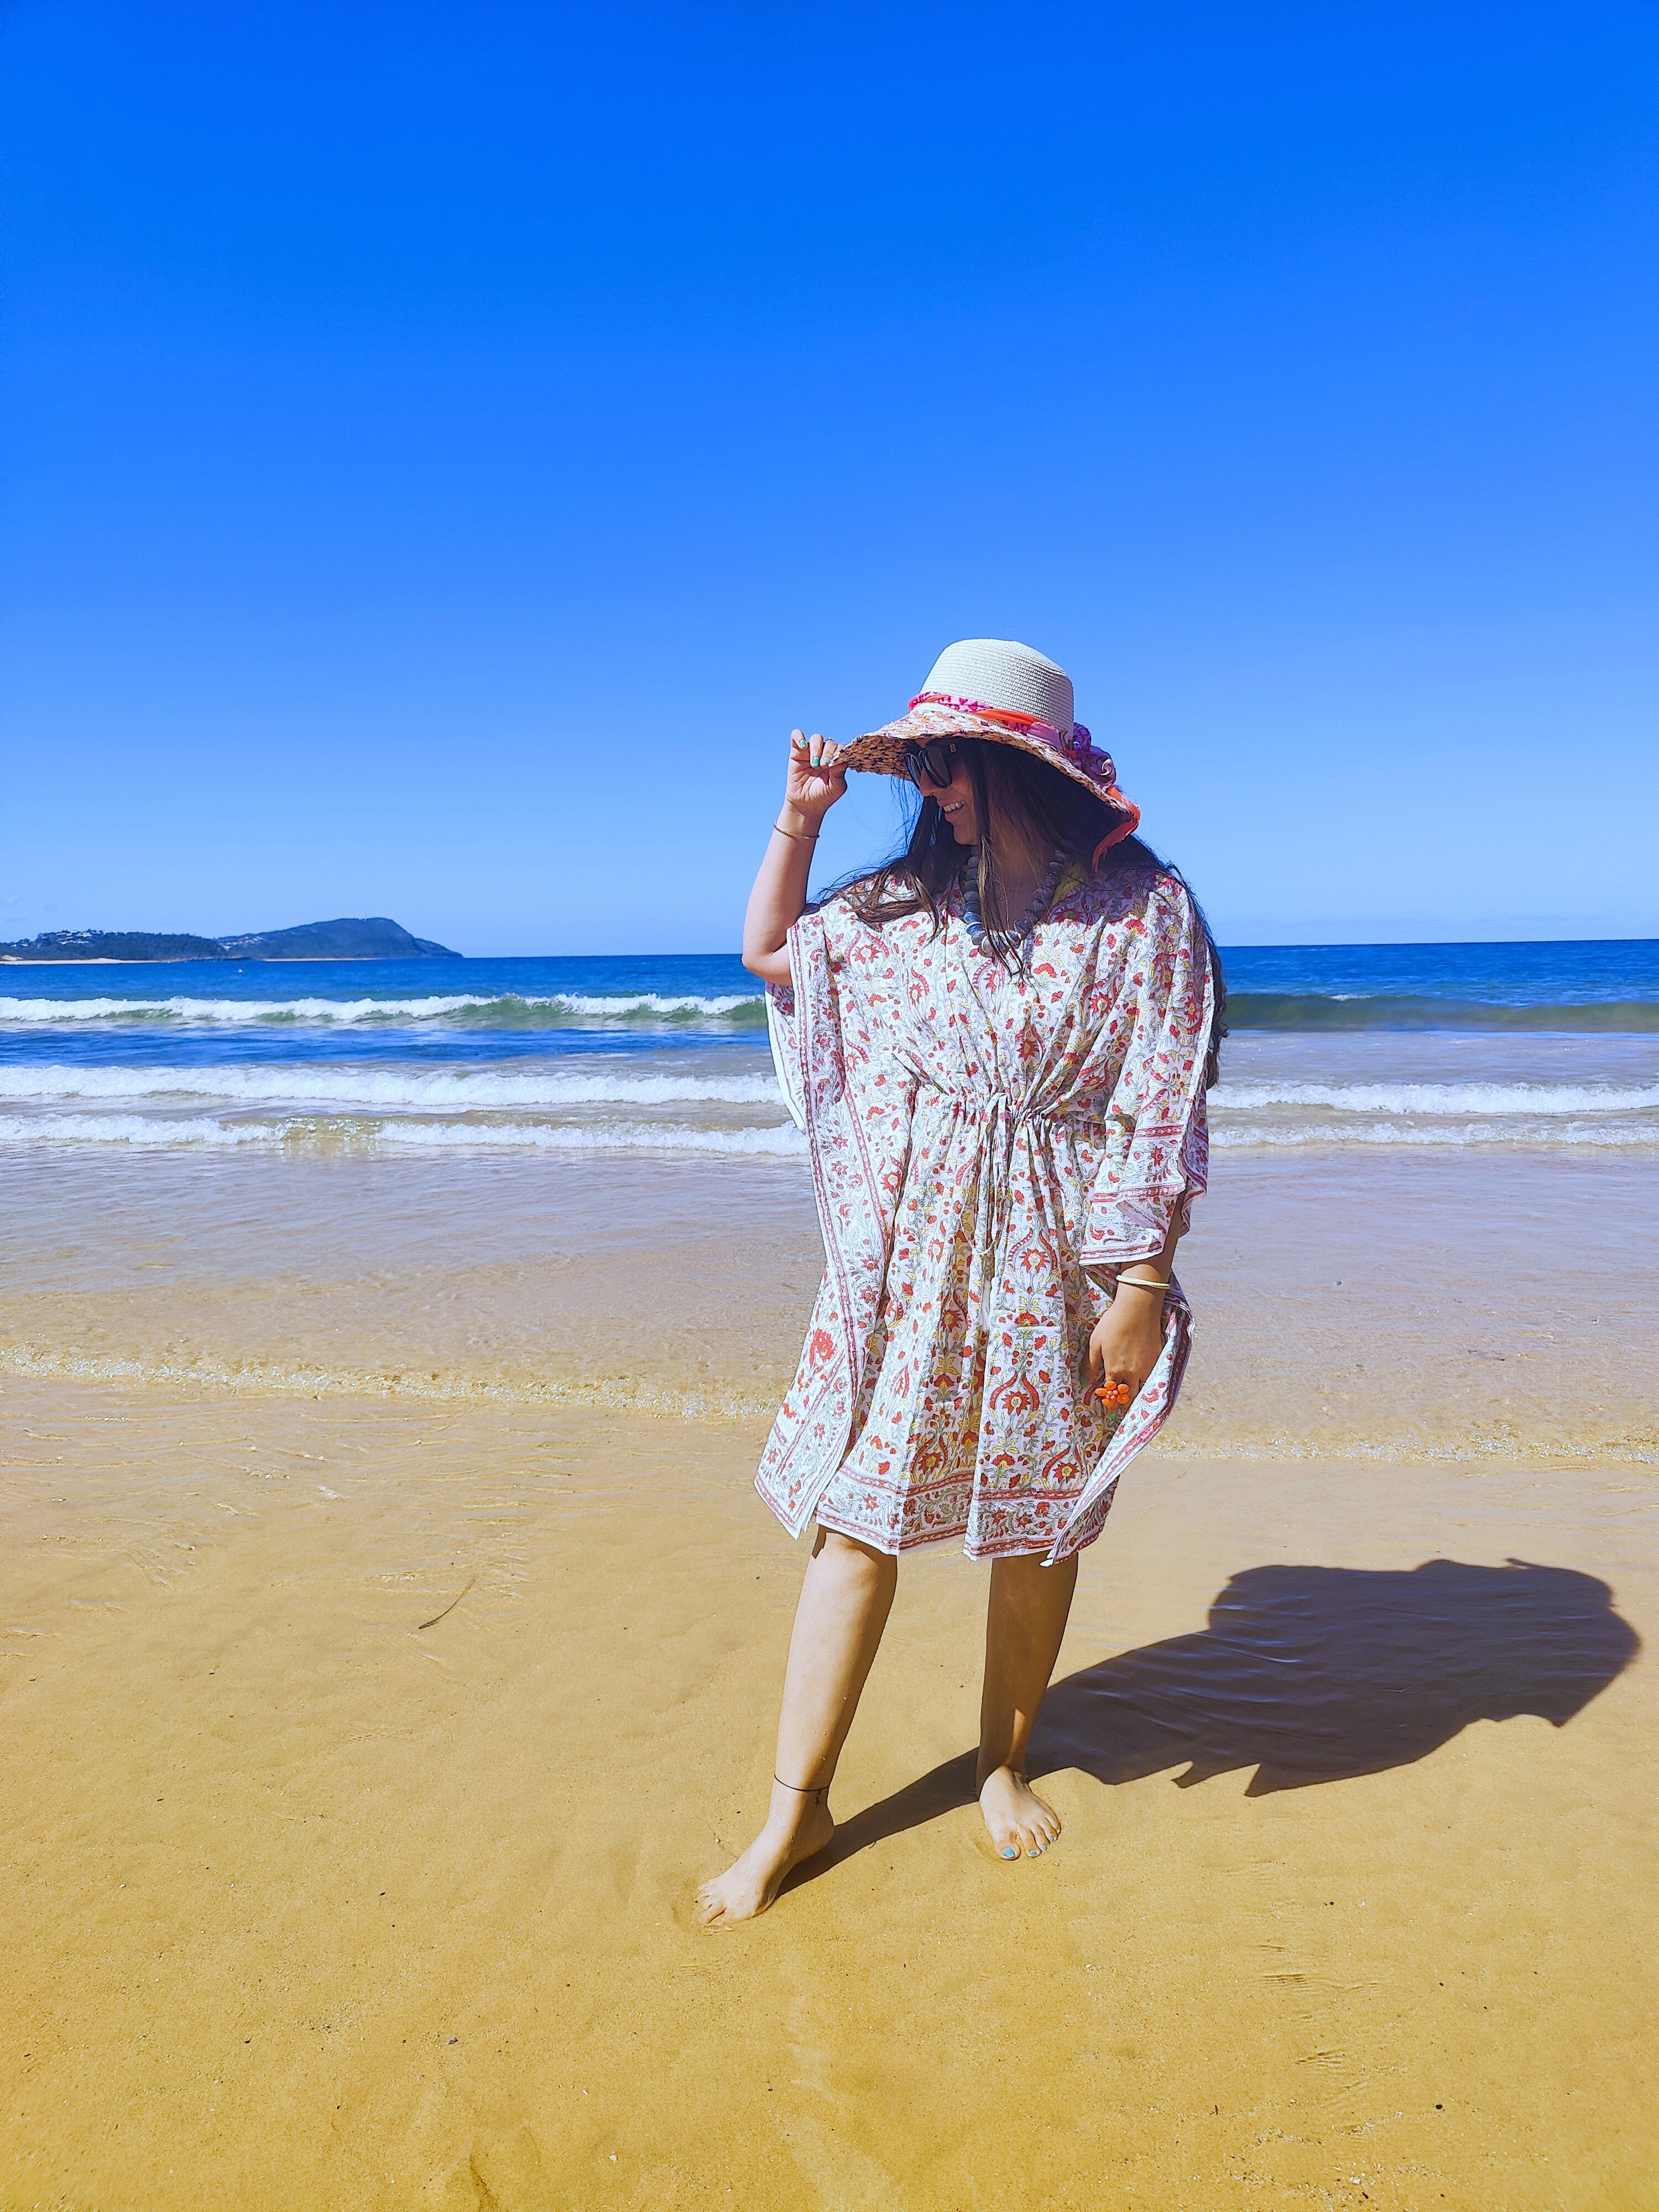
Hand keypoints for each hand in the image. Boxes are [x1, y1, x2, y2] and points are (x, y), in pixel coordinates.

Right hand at [783, 729, 846, 827]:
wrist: (806, 805)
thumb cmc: (823, 796)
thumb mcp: (836, 788)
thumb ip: (840, 775)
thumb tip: (843, 762)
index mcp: (836, 760)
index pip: (841, 749)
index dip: (839, 753)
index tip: (834, 765)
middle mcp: (825, 753)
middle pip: (829, 743)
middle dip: (828, 753)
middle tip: (823, 766)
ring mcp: (810, 751)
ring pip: (816, 738)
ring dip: (816, 748)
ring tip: (814, 764)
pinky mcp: (796, 752)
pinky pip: (796, 735)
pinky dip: (799, 737)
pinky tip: (803, 746)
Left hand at [1087, 1287, 1165, 1406]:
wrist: (1137, 1310)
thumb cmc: (1113, 1324)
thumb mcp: (1095, 1343)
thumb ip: (1091, 1364)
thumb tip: (1085, 1381)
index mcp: (1114, 1370)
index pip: (1111, 1392)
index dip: (1109, 1400)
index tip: (1108, 1406)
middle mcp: (1131, 1373)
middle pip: (1129, 1396)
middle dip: (1124, 1404)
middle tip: (1121, 1409)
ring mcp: (1146, 1367)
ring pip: (1142, 1389)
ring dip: (1137, 1395)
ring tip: (1133, 1399)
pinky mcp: (1157, 1359)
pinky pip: (1152, 1377)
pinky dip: (1147, 1382)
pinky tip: (1145, 1382)